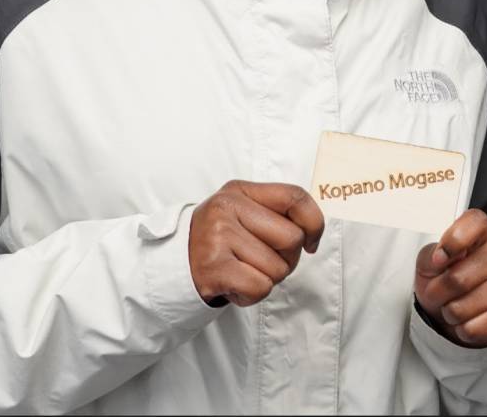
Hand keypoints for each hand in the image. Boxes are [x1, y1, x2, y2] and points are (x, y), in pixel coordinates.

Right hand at [189, 180, 323, 307]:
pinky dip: (252, 294)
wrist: (172, 267)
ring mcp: (218, 237)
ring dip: (267, 278)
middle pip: (292, 238)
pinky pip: (260, 287)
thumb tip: (313, 232)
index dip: (314, 222)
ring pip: (278, 268)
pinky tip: (234, 285)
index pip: (294, 196)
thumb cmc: (218, 241)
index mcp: (239, 191)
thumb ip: (275, 213)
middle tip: (263, 262)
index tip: (311, 242)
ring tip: (243, 272)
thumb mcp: (241, 212)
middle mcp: (226, 208)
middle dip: (287, 258)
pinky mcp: (214, 268)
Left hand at [414, 209, 486, 346]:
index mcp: (483, 231)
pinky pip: (474, 328)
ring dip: (449, 313)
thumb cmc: (445, 277)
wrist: (456, 306)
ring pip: (463, 307)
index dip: (452, 242)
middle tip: (437, 292)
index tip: (439, 259)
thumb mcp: (430, 260)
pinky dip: (462, 329)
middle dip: (438, 292)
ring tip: (453, 306)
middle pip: (458, 278)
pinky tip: (467, 320)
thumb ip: (431, 255)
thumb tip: (439, 259)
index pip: (474, 224)